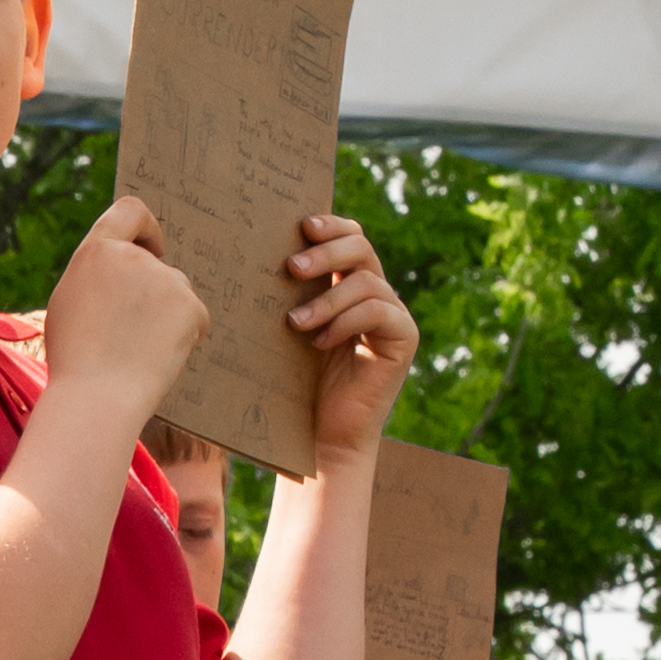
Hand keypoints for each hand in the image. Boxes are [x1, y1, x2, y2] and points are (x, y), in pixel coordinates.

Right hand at [40, 194, 208, 423]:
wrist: (96, 397)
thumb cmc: (75, 359)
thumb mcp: (71, 301)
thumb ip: (99, 274)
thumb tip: (123, 267)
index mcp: (97, 252)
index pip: (130, 211)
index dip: (145, 229)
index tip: (149, 248)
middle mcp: (133, 258)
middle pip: (156, 266)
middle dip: (149, 294)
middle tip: (125, 333)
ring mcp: (166, 281)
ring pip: (174, 294)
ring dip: (163, 317)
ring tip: (134, 351)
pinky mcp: (192, 306)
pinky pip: (192, 318)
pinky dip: (180, 338)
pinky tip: (155, 358)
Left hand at [286, 210, 416, 453]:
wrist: (320, 434)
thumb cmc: (296, 383)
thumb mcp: (288, 330)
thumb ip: (289, 294)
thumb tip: (256, 253)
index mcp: (348, 284)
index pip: (350, 237)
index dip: (331, 226)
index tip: (301, 226)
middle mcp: (375, 293)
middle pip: (361, 248)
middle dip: (325, 253)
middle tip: (291, 268)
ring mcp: (393, 314)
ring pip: (366, 282)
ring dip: (327, 300)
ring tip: (295, 324)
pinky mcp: (404, 338)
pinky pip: (379, 312)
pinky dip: (346, 322)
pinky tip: (321, 343)